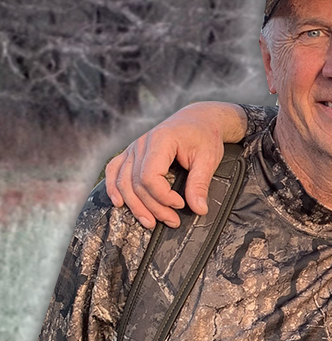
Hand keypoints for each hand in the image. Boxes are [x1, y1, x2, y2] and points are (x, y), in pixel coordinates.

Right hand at [103, 102, 247, 228]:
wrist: (198, 119)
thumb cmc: (204, 135)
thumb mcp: (208, 159)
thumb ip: (200, 183)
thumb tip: (199, 209)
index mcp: (160, 141)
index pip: (149, 176)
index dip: (162, 196)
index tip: (181, 204)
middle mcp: (141, 144)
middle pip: (136, 183)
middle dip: (153, 207)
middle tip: (172, 221)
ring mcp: (133, 147)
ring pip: (123, 181)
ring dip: (134, 205)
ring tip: (150, 222)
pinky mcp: (131, 152)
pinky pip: (114, 170)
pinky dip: (114, 187)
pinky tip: (119, 203)